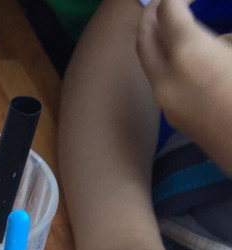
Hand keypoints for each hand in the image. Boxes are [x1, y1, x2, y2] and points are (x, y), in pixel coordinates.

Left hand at [137, 0, 231, 137]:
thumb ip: (225, 42)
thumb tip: (217, 43)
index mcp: (188, 53)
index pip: (167, 11)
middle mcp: (167, 79)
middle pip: (144, 38)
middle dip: (151, 14)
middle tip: (163, 2)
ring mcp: (167, 103)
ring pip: (151, 64)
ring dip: (158, 41)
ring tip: (179, 27)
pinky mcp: (176, 119)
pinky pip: (163, 83)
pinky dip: (168, 63)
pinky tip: (191, 59)